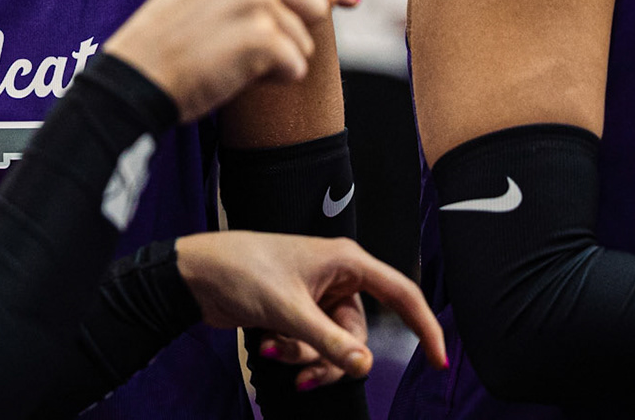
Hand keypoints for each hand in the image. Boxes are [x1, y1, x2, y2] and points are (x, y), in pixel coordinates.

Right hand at [103, 0, 352, 120]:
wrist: (139, 72)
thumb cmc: (173, 38)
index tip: (351, 0)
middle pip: (315, 7)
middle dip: (290, 32)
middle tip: (244, 42)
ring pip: (304, 43)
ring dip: (274, 60)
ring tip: (228, 56)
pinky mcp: (263, 37)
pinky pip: (296, 68)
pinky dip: (271, 80)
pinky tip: (235, 73)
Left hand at [174, 232, 445, 387]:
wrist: (195, 274)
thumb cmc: (240, 271)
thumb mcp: (287, 310)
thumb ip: (328, 342)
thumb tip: (364, 366)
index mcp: (345, 261)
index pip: (401, 293)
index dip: (426, 326)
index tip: (439, 360)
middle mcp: (337, 276)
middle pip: (359, 335)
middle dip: (332, 359)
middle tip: (305, 373)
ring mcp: (317, 294)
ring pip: (334, 344)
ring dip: (306, 356)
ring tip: (272, 351)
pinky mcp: (299, 309)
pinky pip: (312, 343)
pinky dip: (292, 351)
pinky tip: (264, 345)